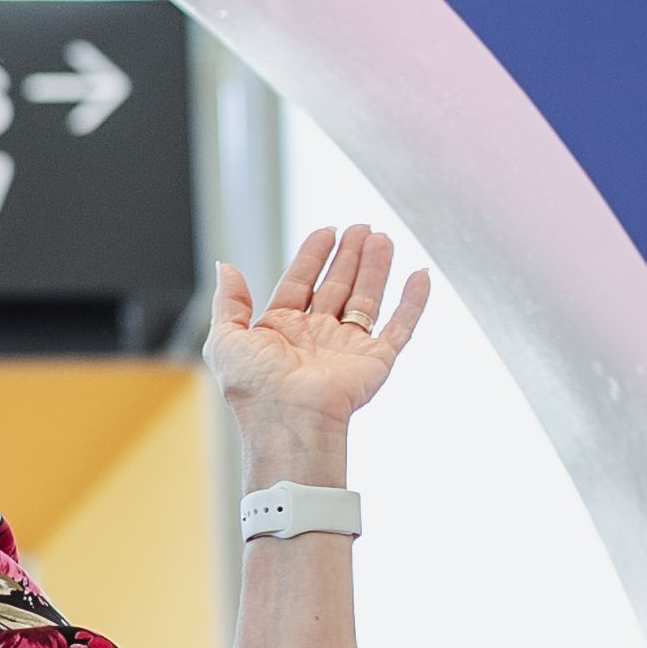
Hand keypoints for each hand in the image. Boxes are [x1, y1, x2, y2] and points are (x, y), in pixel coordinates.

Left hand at [206, 226, 431, 480]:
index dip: (313, 256)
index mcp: (282, 330)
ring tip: (382, 237)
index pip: (300, 283)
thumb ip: (228, 301)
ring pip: (367, 299)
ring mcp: (348, 348)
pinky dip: (413, 302)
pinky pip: (400, 326)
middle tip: (361, 227)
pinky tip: (421, 275)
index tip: (327, 231)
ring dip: (376, 268)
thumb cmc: (253, 388)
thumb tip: (226, 266)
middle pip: (337, 286)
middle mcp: (316, 337)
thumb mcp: (225, 338)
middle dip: (349, 256)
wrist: (287, 420)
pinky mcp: (376, 360)